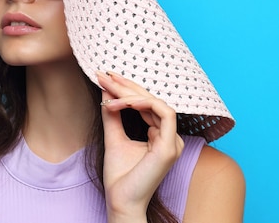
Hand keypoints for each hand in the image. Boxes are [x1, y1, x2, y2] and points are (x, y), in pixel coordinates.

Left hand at [96, 71, 184, 222]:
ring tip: (109, 91)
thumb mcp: (114, 138)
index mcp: (161, 136)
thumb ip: (113, 116)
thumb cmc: (120, 176)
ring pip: (157, 103)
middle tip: (104, 75)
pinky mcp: (170, 147)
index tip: (106, 79)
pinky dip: (142, 104)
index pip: (147, 105)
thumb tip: (107, 92)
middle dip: (127, 86)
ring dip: (131, 94)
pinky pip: (163, 113)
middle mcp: (171, 138)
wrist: (121, 202)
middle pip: (151, 101)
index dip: (127, 89)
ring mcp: (174, 142)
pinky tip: (121, 103)